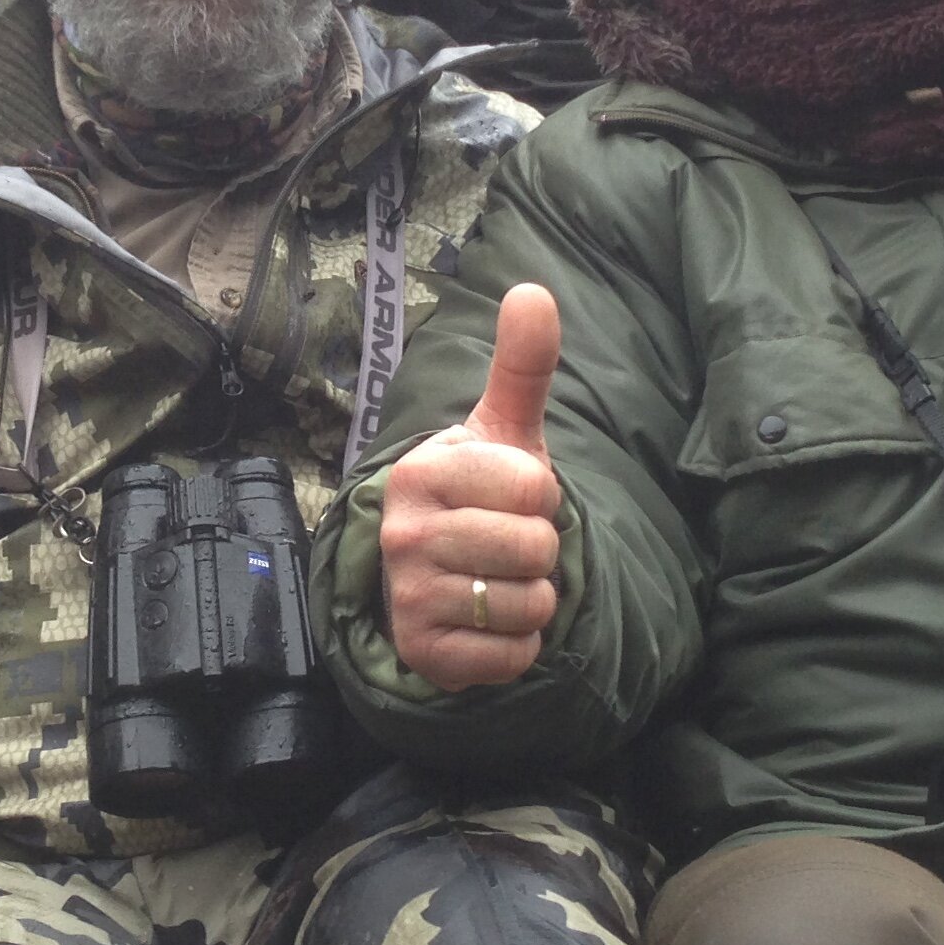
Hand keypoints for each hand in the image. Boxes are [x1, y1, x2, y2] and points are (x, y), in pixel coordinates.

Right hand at [379, 284, 564, 692]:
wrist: (435, 577)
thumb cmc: (479, 496)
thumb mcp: (501, 432)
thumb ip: (522, 366)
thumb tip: (532, 290)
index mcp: (420, 472)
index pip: (533, 486)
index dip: (541, 496)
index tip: (511, 498)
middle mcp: (402, 533)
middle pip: (533, 548)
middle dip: (539, 550)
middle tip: (505, 544)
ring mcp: (408, 596)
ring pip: (527, 603)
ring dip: (532, 598)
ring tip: (498, 581)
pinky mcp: (423, 653)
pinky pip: (513, 655)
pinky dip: (518, 646)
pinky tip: (489, 622)